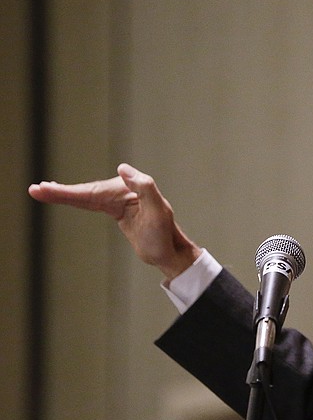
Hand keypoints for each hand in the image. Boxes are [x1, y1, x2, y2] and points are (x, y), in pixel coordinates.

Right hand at [28, 163, 201, 280]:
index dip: (70, 191)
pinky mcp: (117, 209)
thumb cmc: (164, 235)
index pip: (95, 190)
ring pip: (87, 196)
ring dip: (64, 194)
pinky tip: (64, 196)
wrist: (168, 251)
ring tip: (40, 191)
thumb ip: (144, 187)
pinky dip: (76, 199)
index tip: (50, 189)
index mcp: (131, 189)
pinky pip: (92, 202)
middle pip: (87, 191)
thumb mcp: (158, 212)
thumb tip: (123, 169)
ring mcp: (119, 200)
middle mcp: (124, 191)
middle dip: (61, 192)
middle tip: (36, 190)